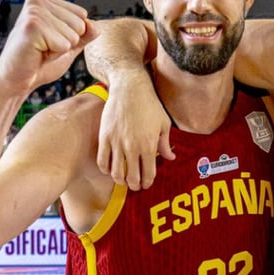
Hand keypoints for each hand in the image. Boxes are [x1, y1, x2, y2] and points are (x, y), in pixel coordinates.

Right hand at [0, 0, 94, 95]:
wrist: (16, 80)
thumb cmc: (39, 62)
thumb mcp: (69, 45)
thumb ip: (85, 33)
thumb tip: (96, 26)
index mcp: (45, 0)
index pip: (82, 14)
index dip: (71, 35)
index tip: (50, 41)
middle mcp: (38, 0)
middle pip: (80, 24)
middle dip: (66, 42)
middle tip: (44, 47)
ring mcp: (34, 12)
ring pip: (73, 35)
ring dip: (59, 49)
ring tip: (40, 50)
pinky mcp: (32, 26)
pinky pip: (64, 45)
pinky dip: (54, 55)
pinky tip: (37, 53)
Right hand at [96, 69, 175, 190]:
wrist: (130, 89)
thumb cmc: (150, 105)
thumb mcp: (164, 123)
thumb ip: (166, 144)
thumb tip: (171, 158)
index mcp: (149, 145)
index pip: (148, 174)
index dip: (147, 182)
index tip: (146, 184)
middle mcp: (133, 147)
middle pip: (131, 177)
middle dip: (134, 185)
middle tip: (135, 186)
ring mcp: (117, 143)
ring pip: (116, 173)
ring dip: (120, 181)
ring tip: (123, 180)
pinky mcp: (104, 137)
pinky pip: (102, 161)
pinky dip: (106, 170)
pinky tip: (110, 170)